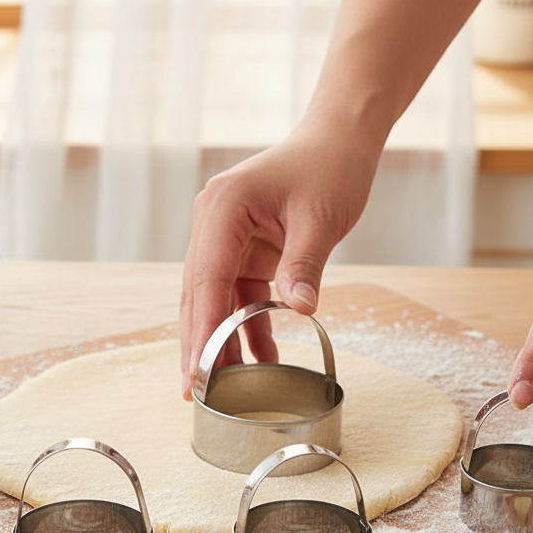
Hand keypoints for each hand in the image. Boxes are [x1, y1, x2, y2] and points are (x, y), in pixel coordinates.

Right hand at [179, 125, 378, 398]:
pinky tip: (261, 359)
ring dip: (222, 340)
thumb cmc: (330, 166)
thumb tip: (299, 309)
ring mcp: (224, 237)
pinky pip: (238, 295)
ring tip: (224, 388)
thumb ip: (305, 265)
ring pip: (214, 300)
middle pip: (198, 295)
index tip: (198, 371)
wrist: (338, 139)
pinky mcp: (242, 249)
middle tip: (195, 392)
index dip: (202, 329)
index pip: (205, 280)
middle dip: (199, 344)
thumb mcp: (321, 217)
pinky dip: (248, 326)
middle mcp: (213, 223)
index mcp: (223, 209)